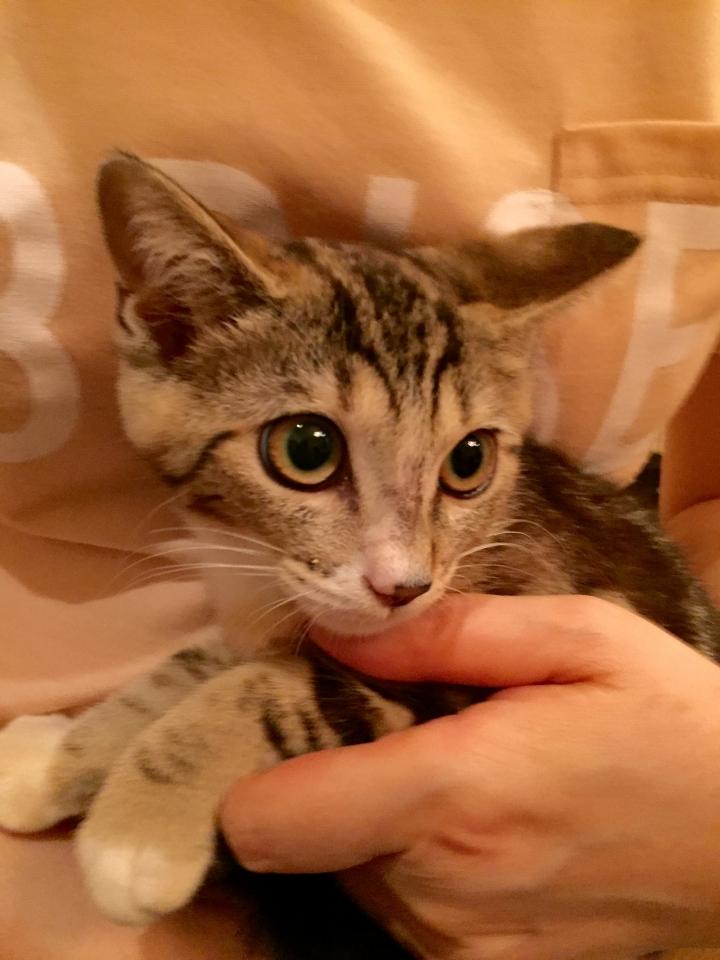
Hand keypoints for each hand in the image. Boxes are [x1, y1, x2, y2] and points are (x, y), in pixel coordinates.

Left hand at [221, 595, 719, 959]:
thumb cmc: (668, 719)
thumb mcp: (576, 637)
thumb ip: (445, 635)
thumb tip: (335, 632)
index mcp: (454, 794)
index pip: (271, 822)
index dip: (257, 775)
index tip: (293, 724)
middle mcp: (440, 888)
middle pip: (306, 839)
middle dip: (332, 780)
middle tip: (401, 728)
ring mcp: (462, 945)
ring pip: (350, 873)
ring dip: (379, 819)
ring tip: (457, 769)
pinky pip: (400, 907)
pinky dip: (415, 861)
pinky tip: (483, 822)